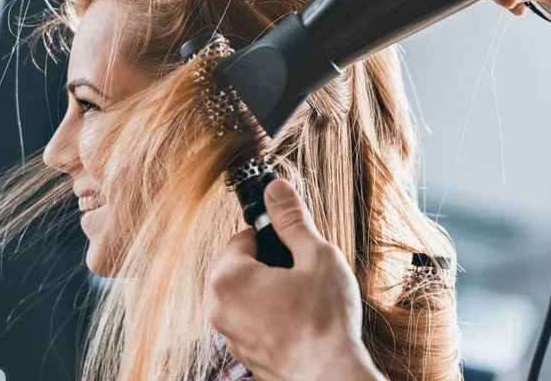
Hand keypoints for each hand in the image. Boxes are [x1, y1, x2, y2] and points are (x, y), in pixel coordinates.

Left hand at [210, 179, 383, 380]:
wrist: (331, 378)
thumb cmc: (325, 319)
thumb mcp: (316, 255)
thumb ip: (292, 220)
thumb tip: (276, 188)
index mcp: (229, 277)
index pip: (242, 237)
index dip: (272, 238)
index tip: (294, 247)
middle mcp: (220, 307)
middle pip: (242, 267)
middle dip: (270, 266)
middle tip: (303, 275)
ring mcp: (230, 336)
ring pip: (249, 297)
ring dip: (272, 293)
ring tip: (305, 302)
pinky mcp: (245, 356)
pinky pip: (254, 323)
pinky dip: (273, 320)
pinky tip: (301, 324)